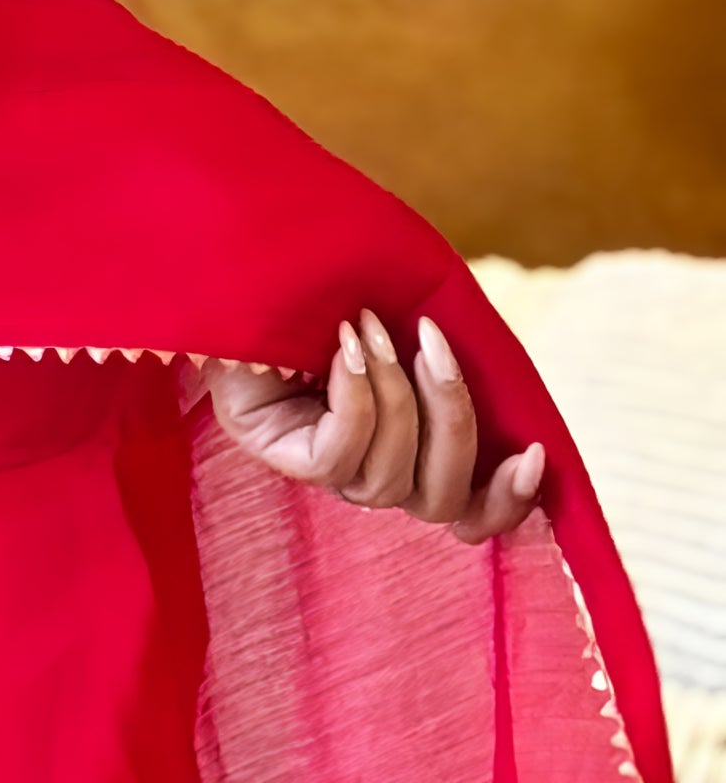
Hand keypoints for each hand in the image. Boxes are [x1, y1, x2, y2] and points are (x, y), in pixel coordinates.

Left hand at [203, 311, 545, 542]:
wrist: (248, 268)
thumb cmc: (337, 291)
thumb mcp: (412, 321)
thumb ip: (454, 357)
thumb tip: (503, 377)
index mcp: (415, 448)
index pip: (468, 514)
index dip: (508, 502)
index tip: (535, 452)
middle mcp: (373, 471)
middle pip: (441, 497)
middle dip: (453, 417)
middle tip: (434, 343)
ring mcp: (327, 471)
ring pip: (391, 477)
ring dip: (395, 393)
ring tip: (370, 326)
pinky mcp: (284, 458)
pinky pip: (339, 456)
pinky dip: (354, 395)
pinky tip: (341, 346)